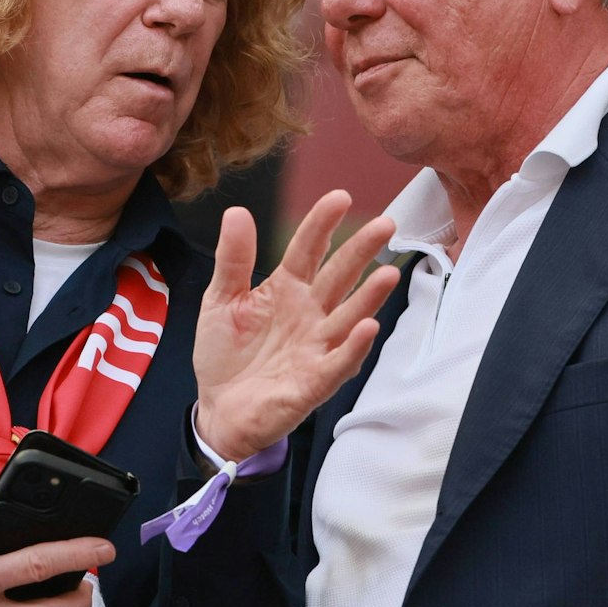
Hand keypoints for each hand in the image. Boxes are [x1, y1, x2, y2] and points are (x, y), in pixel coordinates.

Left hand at [193, 190, 399, 461]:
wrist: (218, 409)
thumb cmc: (225, 353)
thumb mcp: (221, 300)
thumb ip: (233, 260)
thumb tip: (236, 212)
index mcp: (286, 289)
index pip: (307, 250)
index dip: (322, 224)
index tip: (339, 197)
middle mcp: (309, 313)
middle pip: (339, 277)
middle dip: (361, 251)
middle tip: (385, 224)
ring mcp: (316, 346)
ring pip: (349, 316)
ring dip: (370, 297)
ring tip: (389, 273)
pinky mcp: (315, 380)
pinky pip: (339, 362)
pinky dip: (354, 346)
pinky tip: (368, 328)